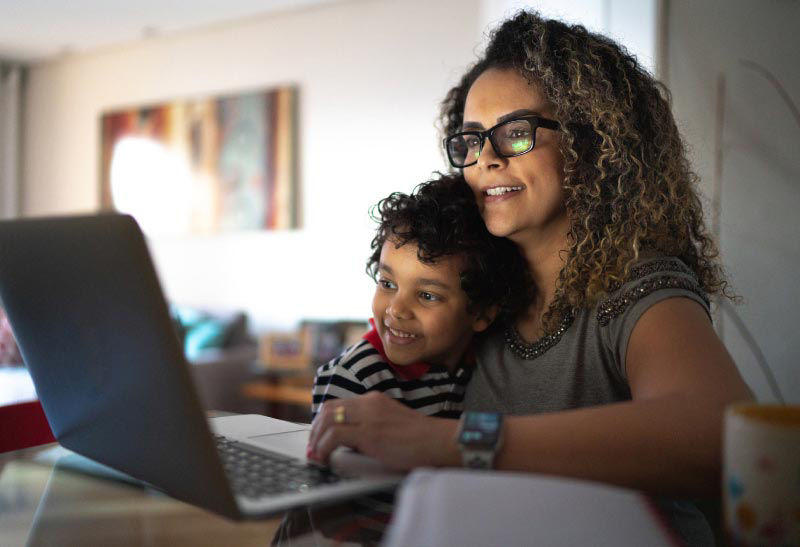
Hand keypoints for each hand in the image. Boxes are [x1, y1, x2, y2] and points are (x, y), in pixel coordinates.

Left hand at [307, 392, 459, 469]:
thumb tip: (348, 442)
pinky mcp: (370, 433)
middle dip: (315, 429)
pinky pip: (335, 436)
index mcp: (375, 400)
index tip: (318, 437)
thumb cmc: (421, 439)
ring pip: (328, 419)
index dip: (323, 421)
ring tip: (316, 455)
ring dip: (316, 439)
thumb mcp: (391, 425)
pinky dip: (324, 447)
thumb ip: (371, 427)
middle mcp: (369, 403)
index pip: (338, 404)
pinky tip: (324, 458)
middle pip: (329, 409)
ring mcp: (369, 417)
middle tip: (313, 447)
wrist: (439, 441)